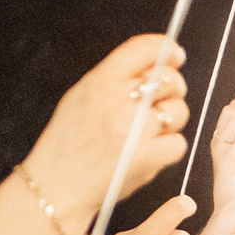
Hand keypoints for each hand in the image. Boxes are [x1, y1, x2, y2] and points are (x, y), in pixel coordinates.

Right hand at [19, 35, 191, 216]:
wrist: (56, 186)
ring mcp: (135, 130)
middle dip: (173, 88)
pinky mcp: (148, 157)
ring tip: (147, 132)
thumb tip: (155, 64)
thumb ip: (115, 80)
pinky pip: (178, 143)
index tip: (175, 54)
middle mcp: (118, 102)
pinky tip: (147, 152)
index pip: (141, 49)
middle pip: (169, 79)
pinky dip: (167, 149)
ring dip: (169, 121)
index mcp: (99, 82)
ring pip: (178, 111)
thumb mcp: (81, 97)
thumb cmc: (68, 143)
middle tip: (162, 100)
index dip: (165, 48)